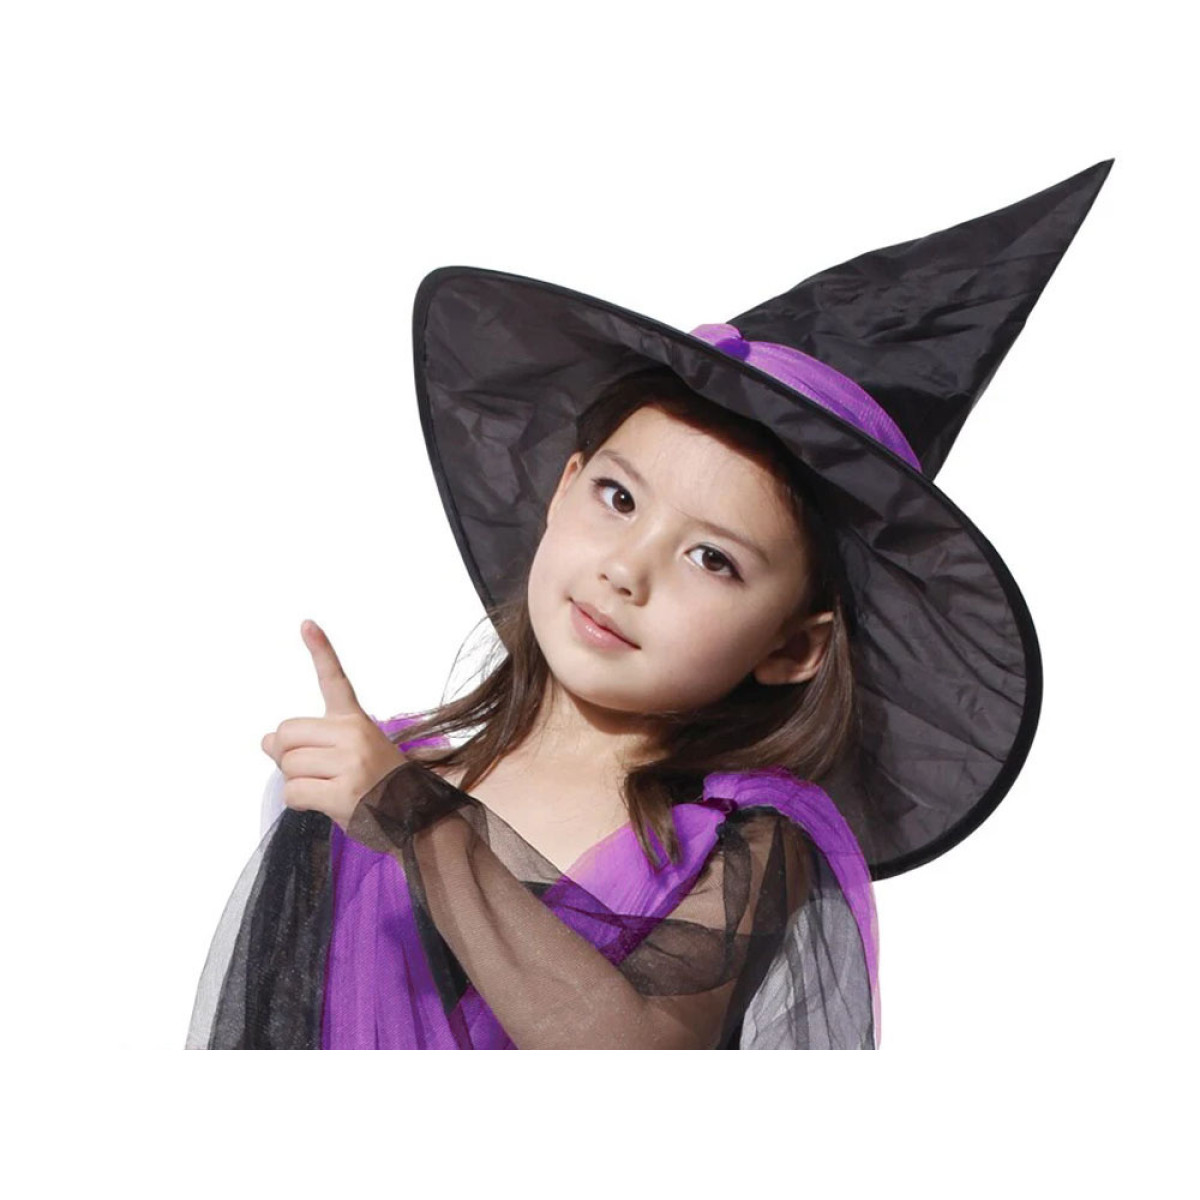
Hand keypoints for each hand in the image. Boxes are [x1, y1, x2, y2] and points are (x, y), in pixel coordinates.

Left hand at [261, 619, 408, 832]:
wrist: (413, 817)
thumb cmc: (376, 784)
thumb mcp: (349, 754)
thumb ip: (310, 742)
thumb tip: (266, 741)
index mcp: (356, 721)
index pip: (334, 680)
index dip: (320, 650)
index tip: (306, 623)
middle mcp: (355, 735)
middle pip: (287, 733)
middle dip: (287, 755)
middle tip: (311, 770)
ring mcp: (351, 763)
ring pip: (288, 765)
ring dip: (295, 782)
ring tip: (325, 788)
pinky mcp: (344, 792)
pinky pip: (294, 792)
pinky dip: (299, 802)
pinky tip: (324, 804)